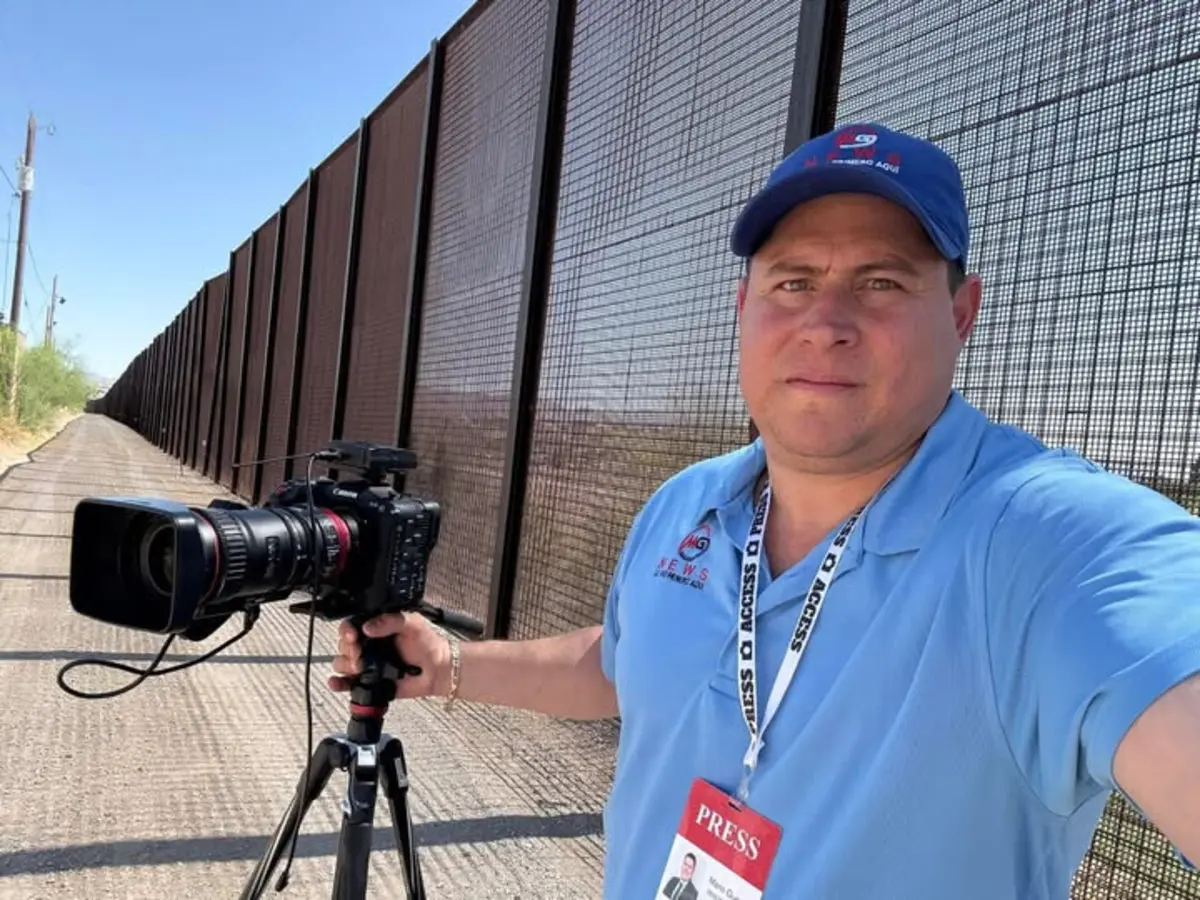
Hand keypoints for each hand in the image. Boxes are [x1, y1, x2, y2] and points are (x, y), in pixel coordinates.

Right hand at [327, 612, 452, 699]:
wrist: (439, 670)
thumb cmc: (429, 643)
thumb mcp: (412, 623)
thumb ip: (390, 621)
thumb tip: (367, 627)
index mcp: (377, 628)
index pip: (352, 626)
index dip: (347, 630)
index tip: (353, 636)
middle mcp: (370, 646)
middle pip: (344, 645)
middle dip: (348, 649)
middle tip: (359, 653)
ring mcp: (369, 665)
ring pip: (343, 663)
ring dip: (345, 664)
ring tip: (360, 666)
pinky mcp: (370, 682)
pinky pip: (348, 684)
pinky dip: (338, 683)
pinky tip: (337, 682)